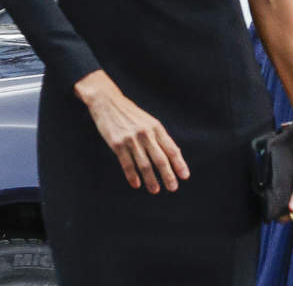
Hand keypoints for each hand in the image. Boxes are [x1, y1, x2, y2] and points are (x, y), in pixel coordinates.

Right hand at [74, 71, 190, 193]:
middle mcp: (146, 134)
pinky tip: (136, 184)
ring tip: (155, 190)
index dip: (179, 164)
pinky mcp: (117, 144)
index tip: (185, 176)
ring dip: (151, 179)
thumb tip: (174, 155)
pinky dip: (132, 176)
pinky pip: (127, 164)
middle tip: (173, 188)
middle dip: (168, 175)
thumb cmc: (131, 114)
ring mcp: (131, 139)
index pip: (171, 149)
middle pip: (160, 159)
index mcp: (156, 127)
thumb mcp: (149, 121)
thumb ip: (159, 137)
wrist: (108, 102)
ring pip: (144, 164)